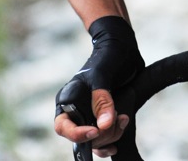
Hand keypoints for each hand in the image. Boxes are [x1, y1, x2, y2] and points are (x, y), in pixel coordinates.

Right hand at [54, 16, 143, 156]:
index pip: (63, 126)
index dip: (78, 133)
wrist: (124, 48)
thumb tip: (103, 126)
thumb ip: (102, 100)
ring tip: (123, 119)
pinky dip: (112, 140)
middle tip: (117, 119)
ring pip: (95, 140)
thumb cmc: (108, 55)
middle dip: (102, 133)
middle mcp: (76, 110)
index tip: (96, 130)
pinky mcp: (103, 117)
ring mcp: (90, 115)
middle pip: (82, 137)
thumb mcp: (103, 75)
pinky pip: (103, 139)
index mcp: (68, 99)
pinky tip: (120, 133)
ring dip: (111, 135)